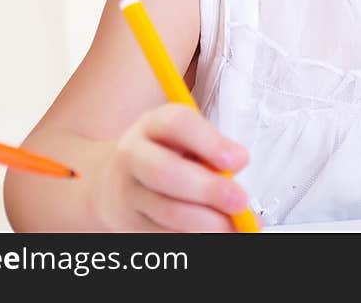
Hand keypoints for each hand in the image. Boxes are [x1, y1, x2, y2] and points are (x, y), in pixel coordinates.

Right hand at [91, 103, 250, 231]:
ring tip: (233, 225)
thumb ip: (213, 148)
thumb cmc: (167, 154)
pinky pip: (163, 234)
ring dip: (206, 222)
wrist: (120, 180)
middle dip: (208, 189)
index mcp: (153, 125)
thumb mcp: (187, 139)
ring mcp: (127, 192)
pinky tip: (212, 233)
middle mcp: (133, 155)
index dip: (209, 142)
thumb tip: (240, 161)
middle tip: (240, 201)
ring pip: (166, 210)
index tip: (238, 160)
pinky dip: (193, 236)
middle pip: (165, 171)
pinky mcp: (128, 224)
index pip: (177, 124)